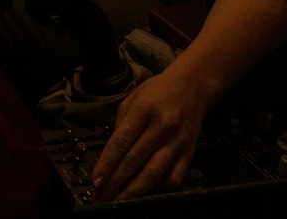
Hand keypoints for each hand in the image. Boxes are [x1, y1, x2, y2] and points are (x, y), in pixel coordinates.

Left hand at [90, 70, 206, 199]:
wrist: (192, 87)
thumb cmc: (157, 91)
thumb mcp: (132, 99)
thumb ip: (120, 126)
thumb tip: (109, 156)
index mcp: (143, 110)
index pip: (120, 142)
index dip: (106, 164)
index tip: (95, 180)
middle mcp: (162, 127)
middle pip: (134, 161)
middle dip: (115, 182)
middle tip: (101, 196)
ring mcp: (177, 142)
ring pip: (154, 174)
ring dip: (134, 191)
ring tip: (119, 200)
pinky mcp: (189, 153)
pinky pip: (174, 177)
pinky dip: (159, 187)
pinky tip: (146, 189)